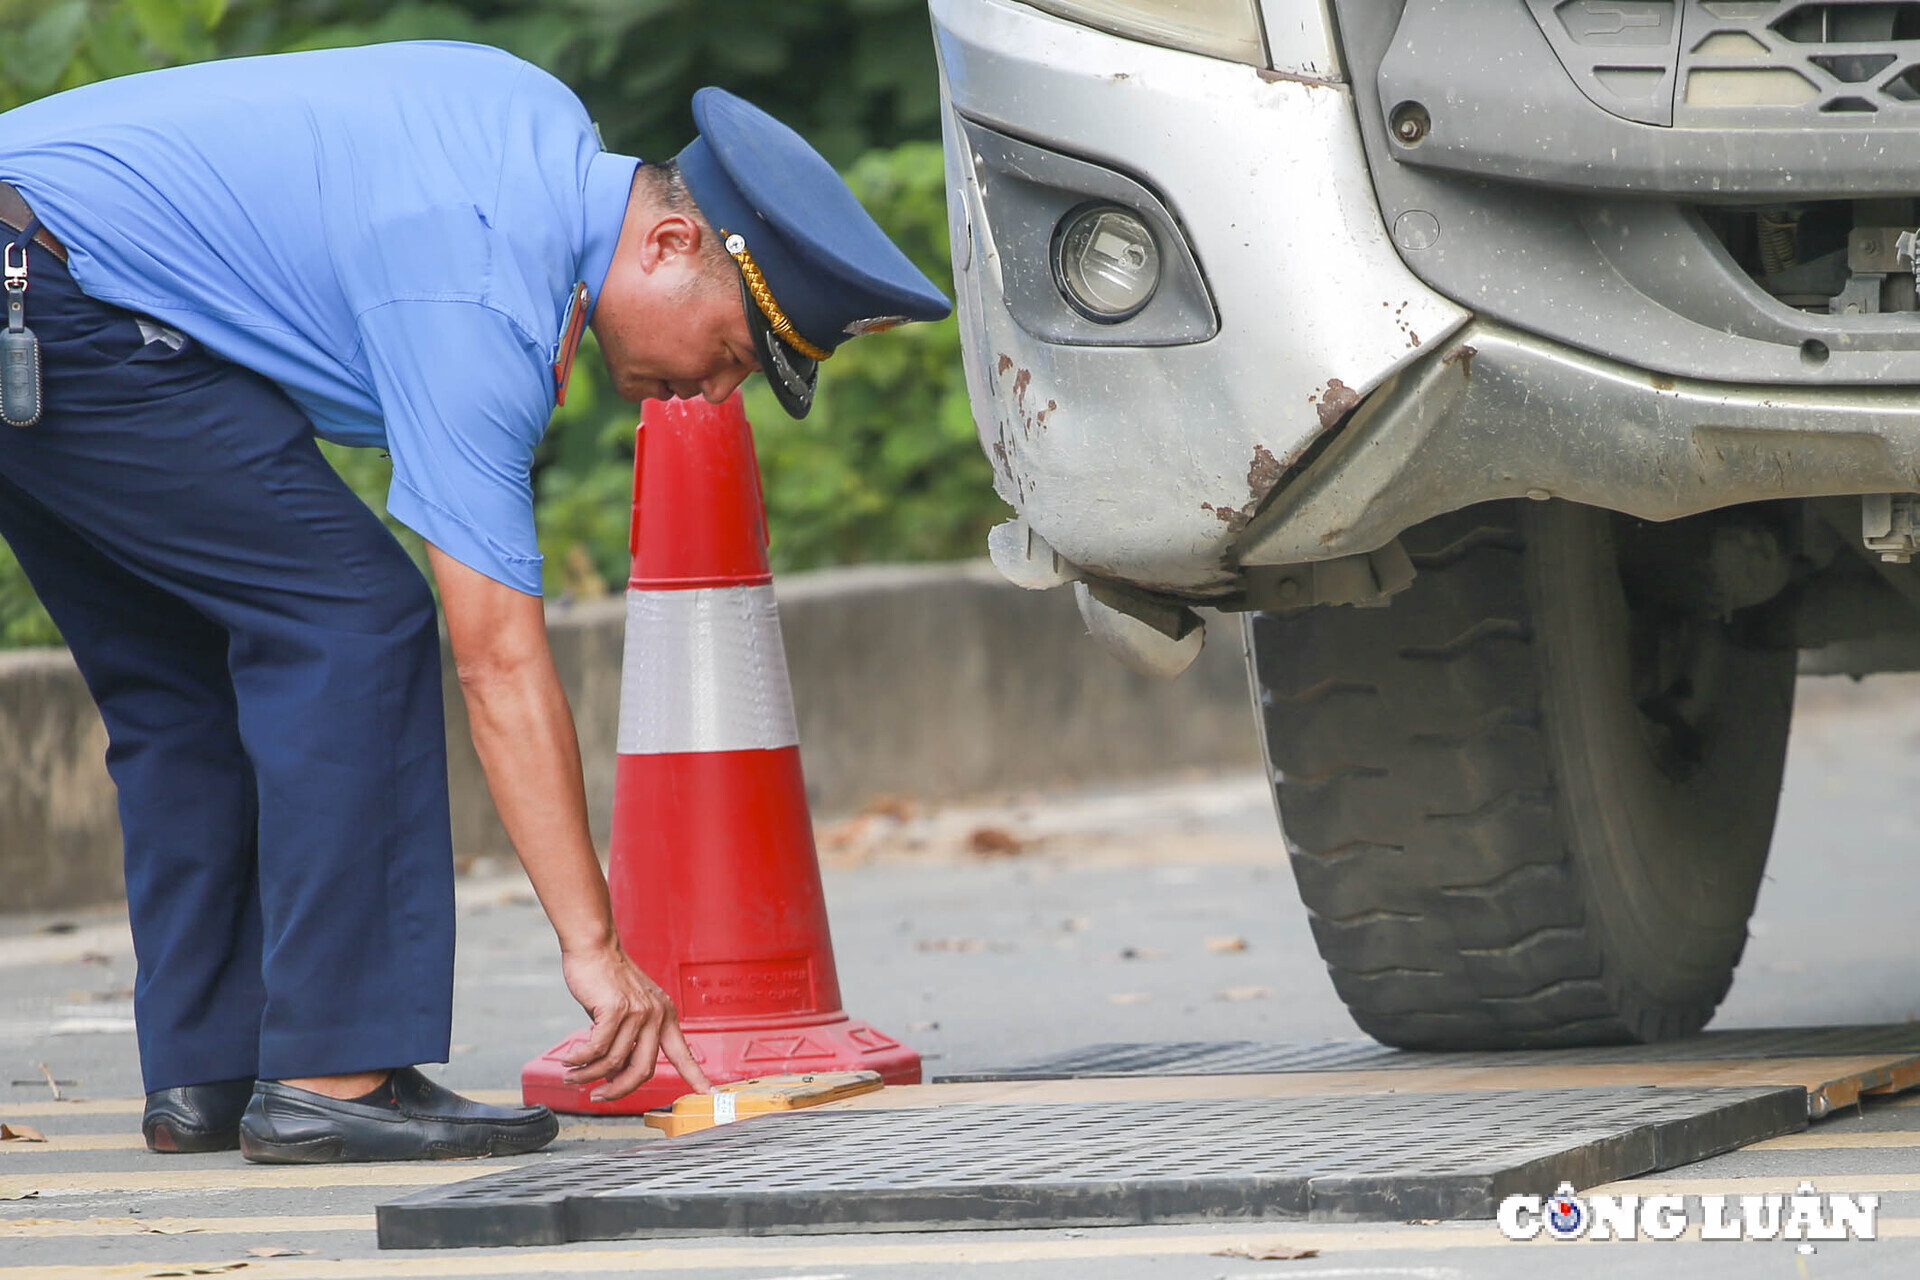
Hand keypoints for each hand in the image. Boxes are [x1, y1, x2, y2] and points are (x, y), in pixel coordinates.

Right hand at [559, 943, 712, 1100]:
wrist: (595, 947)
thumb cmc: (607, 979)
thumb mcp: (627, 1012)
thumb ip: (627, 1040)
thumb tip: (615, 1074)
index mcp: (665, 1016)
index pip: (684, 1054)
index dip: (696, 1077)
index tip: (710, 1094)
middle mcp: (657, 1015)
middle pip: (643, 1070)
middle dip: (618, 1090)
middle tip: (598, 1097)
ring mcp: (638, 1012)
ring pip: (614, 1061)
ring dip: (589, 1074)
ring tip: (572, 1075)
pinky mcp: (616, 1009)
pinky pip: (597, 1048)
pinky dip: (580, 1058)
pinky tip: (570, 1059)